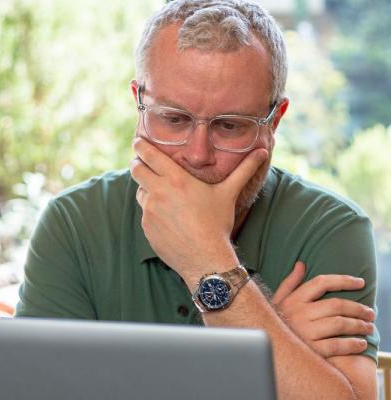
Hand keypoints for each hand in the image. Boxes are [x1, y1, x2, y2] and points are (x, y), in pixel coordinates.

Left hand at [130, 138, 267, 286]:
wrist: (205, 257)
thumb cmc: (217, 223)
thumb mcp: (229, 193)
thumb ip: (244, 170)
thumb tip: (263, 151)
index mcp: (176, 179)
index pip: (149, 155)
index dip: (141, 146)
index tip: (139, 141)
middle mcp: (158, 192)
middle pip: (136, 169)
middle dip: (138, 164)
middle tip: (142, 163)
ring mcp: (150, 210)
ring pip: (140, 191)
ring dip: (146, 189)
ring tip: (163, 193)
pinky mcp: (146, 226)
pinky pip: (144, 212)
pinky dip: (152, 210)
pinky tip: (168, 216)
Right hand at [272, 261, 373, 357]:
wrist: (268, 349)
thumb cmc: (274, 323)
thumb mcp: (277, 301)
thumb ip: (290, 283)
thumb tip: (301, 264)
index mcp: (293, 300)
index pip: (321, 283)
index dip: (343, 280)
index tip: (360, 283)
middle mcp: (299, 314)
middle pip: (336, 305)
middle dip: (358, 308)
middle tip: (371, 313)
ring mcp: (305, 332)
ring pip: (339, 324)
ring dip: (359, 325)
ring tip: (368, 327)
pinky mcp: (310, 350)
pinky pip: (337, 345)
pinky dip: (352, 344)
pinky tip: (360, 343)